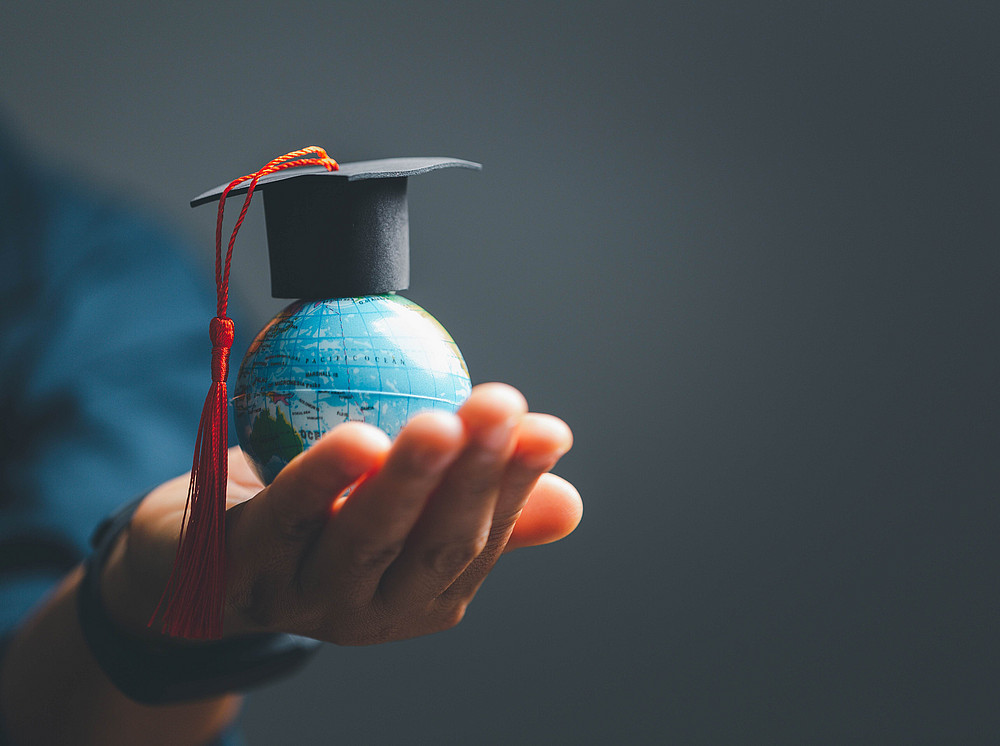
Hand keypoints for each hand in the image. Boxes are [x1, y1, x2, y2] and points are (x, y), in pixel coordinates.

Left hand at [102, 383, 581, 643]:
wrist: (191, 563)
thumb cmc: (314, 521)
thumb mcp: (399, 511)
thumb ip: (471, 505)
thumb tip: (570, 501)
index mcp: (420, 596)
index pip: (481, 537)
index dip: (518, 484)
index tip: (547, 429)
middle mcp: (369, 610)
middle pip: (432, 546)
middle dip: (473, 477)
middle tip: (503, 407)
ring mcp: (301, 599)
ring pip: (363, 539)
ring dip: (406, 482)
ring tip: (440, 425)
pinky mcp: (237, 571)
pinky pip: (283, 518)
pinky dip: (319, 481)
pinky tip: (357, 439)